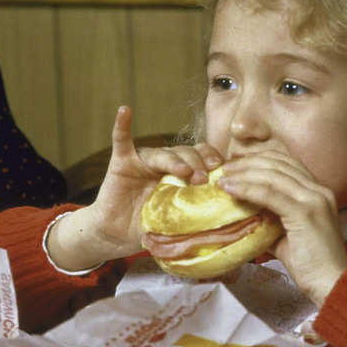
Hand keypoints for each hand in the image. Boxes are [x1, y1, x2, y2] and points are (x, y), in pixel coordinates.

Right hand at [47, 106, 222, 270]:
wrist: (117, 235)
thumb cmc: (151, 227)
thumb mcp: (179, 221)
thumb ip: (197, 215)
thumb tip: (228, 225)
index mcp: (183, 173)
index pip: (203, 158)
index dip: (213, 161)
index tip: (222, 172)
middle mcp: (166, 162)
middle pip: (186, 153)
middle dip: (197, 163)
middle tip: (202, 179)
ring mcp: (143, 161)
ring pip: (163, 152)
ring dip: (175, 160)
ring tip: (184, 171)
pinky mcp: (122, 164)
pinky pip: (121, 141)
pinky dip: (122, 126)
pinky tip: (125, 111)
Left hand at [217, 151, 346, 305]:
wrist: (333, 284)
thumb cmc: (311, 265)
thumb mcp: (287, 236)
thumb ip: (271, 220)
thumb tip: (247, 214)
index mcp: (318, 192)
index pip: (287, 163)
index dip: (260, 159)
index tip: (237, 164)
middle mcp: (319, 190)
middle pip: (278, 164)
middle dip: (248, 162)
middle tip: (225, 168)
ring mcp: (314, 199)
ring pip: (272, 175)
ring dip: (243, 173)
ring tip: (222, 178)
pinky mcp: (306, 213)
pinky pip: (270, 194)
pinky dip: (247, 189)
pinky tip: (230, 189)